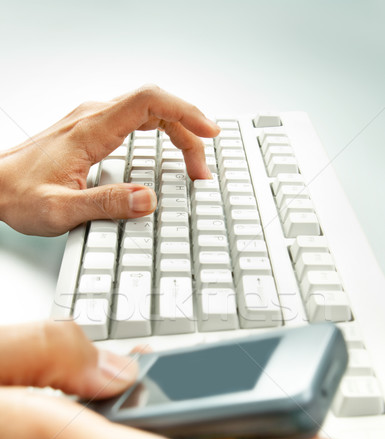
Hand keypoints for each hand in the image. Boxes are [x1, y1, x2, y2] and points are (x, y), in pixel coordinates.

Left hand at [0, 85, 219, 235]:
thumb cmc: (19, 194)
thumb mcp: (60, 210)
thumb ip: (105, 205)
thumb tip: (147, 201)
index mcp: (91, 130)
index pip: (148, 102)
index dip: (184, 112)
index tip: (207, 131)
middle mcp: (94, 117)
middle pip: (156, 107)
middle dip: (187, 134)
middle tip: (201, 170)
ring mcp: (93, 121)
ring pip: (148, 112)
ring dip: (177, 133)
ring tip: (192, 165)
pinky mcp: (92, 131)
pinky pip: (137, 120)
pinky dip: (161, 133)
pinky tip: (167, 152)